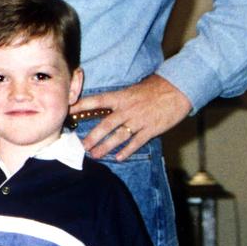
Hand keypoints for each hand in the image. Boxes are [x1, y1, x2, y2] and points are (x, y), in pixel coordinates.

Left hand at [71, 74, 190, 161]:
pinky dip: (127, 151)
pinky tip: (118, 158)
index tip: (69, 110)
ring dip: (105, 147)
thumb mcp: (133, 89)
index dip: (81, 106)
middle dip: (92, 137)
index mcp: (121, 97)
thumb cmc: (155, 87)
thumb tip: (103, 106)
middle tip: (81, 146)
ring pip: (118, 136)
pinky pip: (136, 142)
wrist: (178, 89)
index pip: (96, 101)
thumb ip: (119, 99)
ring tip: (95, 155)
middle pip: (105, 125)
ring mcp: (139, 121)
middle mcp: (127, 109)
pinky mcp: (150, 130)